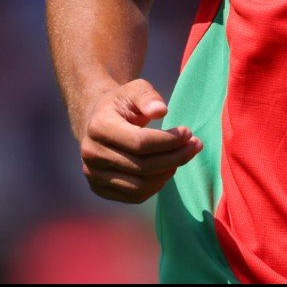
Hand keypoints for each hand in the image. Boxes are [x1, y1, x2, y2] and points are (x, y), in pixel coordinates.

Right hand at [77, 79, 201, 203]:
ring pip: (141, 186)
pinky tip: (166, 170)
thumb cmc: (120, 104)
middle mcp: (91, 154)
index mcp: (98, 127)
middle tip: (195, 146)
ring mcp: (93, 175)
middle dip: (175, 157)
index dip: (169, 141)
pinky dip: (156, 186)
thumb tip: (161, 110)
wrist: (95, 122)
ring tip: (180, 157)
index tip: (188, 133)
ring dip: (168, 173)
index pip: (140, 142)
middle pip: (143, 166)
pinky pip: (135, 196)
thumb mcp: (133, 90)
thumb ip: (147, 96)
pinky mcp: (99, 189)